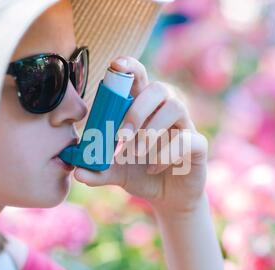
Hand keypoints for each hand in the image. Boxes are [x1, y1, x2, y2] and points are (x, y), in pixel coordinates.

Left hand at [73, 57, 208, 217]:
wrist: (168, 198)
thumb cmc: (142, 175)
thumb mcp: (116, 173)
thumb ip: (98, 170)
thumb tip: (77, 171)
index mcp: (144, 109)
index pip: (139, 78)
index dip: (130, 66)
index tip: (115, 65)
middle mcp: (166, 111)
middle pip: (158, 88)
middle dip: (137, 109)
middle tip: (121, 135)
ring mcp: (184, 126)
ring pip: (176, 106)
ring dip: (152, 128)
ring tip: (138, 152)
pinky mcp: (198, 145)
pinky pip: (187, 139)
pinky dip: (167, 153)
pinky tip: (153, 168)